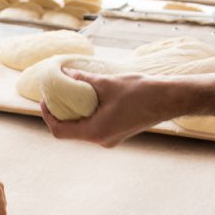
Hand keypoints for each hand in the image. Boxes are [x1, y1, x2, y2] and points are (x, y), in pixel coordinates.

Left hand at [41, 68, 180, 145]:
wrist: (169, 100)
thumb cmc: (140, 92)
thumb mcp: (107, 84)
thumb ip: (84, 81)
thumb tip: (65, 74)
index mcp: (95, 132)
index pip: (60, 131)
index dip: (48, 116)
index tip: (45, 100)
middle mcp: (101, 140)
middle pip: (70, 131)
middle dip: (60, 113)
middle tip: (55, 95)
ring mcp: (110, 139)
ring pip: (83, 129)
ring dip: (75, 113)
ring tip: (70, 94)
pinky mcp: (118, 133)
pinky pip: (95, 126)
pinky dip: (88, 114)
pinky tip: (88, 98)